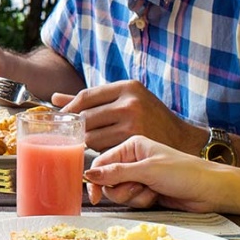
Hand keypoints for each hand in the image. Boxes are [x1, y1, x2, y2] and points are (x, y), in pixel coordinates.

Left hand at [52, 80, 202, 152]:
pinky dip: (100, 152)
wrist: (183, 140)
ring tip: (92, 144)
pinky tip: (105, 151)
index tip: (63, 119)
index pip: (86, 96)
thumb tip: (55, 98)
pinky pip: (104, 149)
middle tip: (72, 135)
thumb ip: (91, 100)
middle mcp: (130, 103)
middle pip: (86, 117)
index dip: (70, 110)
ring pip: (92, 136)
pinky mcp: (134, 143)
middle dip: (77, 128)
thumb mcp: (126, 101)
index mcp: (127, 87)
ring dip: (87, 142)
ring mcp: (133, 123)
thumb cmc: (150, 119)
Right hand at [84, 136, 239, 214]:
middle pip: (109, 181)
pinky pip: (132, 200)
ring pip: (120, 193)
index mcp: (132, 146)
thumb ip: (116, 173)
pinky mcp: (148, 190)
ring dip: (134, 197)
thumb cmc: (184, 173)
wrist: (212, 190)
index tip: (94, 196)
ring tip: (151, 191)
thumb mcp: (147, 170)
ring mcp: (141, 176)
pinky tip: (157, 196)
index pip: (102, 163)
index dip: (96, 180)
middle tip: (139, 188)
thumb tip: (88, 175)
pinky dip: (142, 201)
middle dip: (122, 189)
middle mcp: (133, 160)